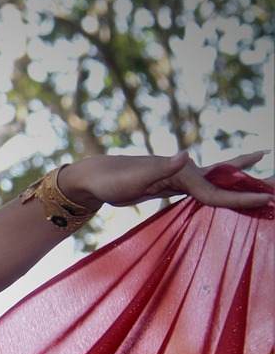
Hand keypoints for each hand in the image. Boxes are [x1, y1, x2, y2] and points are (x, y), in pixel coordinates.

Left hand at [61, 150, 273, 211]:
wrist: (97, 176)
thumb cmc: (113, 180)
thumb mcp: (134, 179)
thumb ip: (161, 169)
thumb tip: (185, 153)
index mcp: (183, 172)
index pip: (217, 191)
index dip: (241, 198)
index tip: (265, 200)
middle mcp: (187, 171)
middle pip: (227, 179)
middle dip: (253, 181)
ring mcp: (182, 176)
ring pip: (220, 180)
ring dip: (243, 179)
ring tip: (266, 171)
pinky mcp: (175, 184)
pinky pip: (205, 186)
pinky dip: (222, 186)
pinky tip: (231, 182)